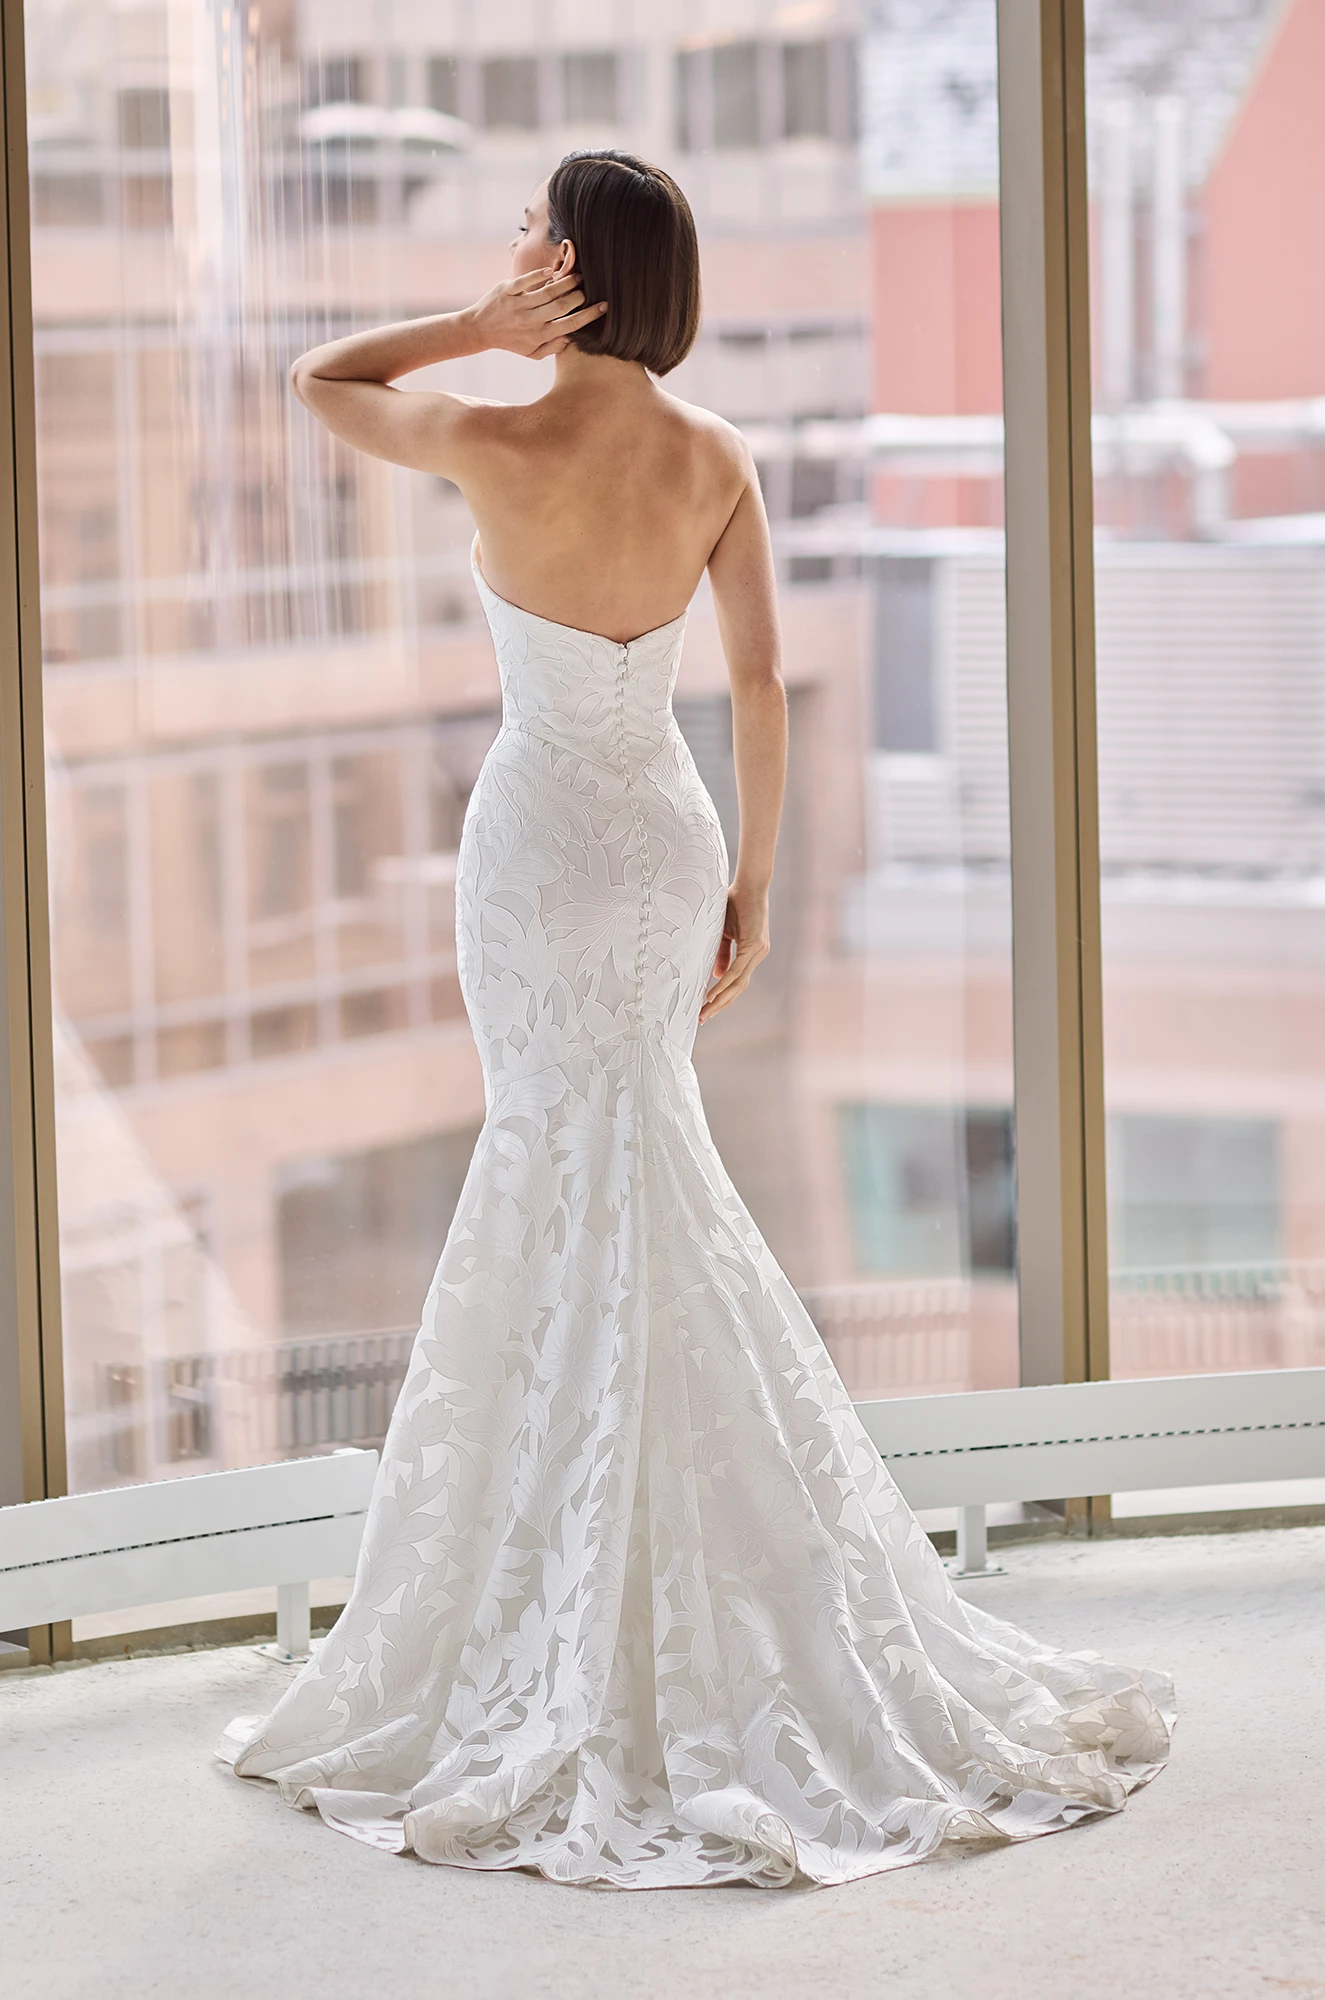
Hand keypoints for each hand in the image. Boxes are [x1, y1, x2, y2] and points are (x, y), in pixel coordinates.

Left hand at [466, 268, 607, 361]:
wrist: (479, 329)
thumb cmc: (510, 341)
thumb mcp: (531, 353)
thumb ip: (552, 348)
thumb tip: (571, 338)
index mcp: (539, 336)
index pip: (569, 325)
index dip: (588, 316)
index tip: (603, 307)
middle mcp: (530, 320)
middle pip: (561, 306)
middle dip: (579, 296)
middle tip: (587, 289)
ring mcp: (518, 304)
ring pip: (548, 291)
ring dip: (566, 282)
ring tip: (578, 276)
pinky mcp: (507, 290)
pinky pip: (527, 280)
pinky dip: (542, 274)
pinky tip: (553, 272)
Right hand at [698, 884, 770, 1025]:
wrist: (749, 884)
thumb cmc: (735, 903)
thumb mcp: (723, 932)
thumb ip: (721, 954)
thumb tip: (716, 976)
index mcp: (751, 953)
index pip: (736, 982)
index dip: (722, 996)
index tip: (706, 1008)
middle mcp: (757, 956)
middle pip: (737, 989)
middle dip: (719, 1004)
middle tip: (702, 1018)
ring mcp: (758, 952)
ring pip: (737, 984)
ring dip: (720, 999)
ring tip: (705, 1011)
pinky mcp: (754, 946)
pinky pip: (736, 971)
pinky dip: (723, 984)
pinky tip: (711, 994)